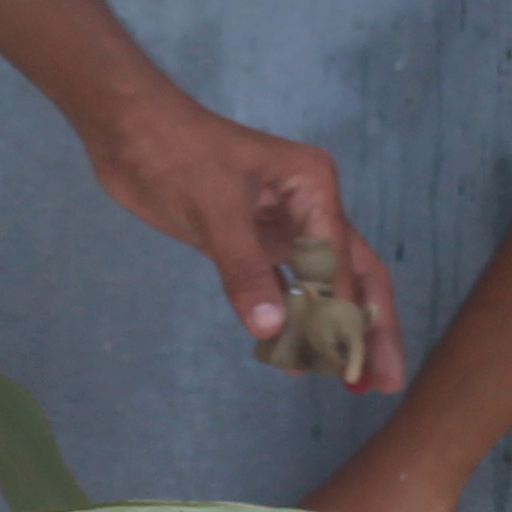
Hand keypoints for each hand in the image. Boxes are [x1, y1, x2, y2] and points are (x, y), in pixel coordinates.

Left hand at [86, 97, 404, 393]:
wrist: (126, 129)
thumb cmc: (175, 153)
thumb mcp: (214, 212)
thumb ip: (244, 271)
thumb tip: (272, 328)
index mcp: (314, 187)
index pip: (341, 261)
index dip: (348, 315)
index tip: (350, 365)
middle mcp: (309, 206)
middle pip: (351, 275)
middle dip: (367, 330)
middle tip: (385, 382)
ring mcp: (282, 224)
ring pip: (319, 286)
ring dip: (332, 331)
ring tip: (350, 382)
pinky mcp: (250, 239)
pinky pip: (281, 287)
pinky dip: (288, 320)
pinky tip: (295, 357)